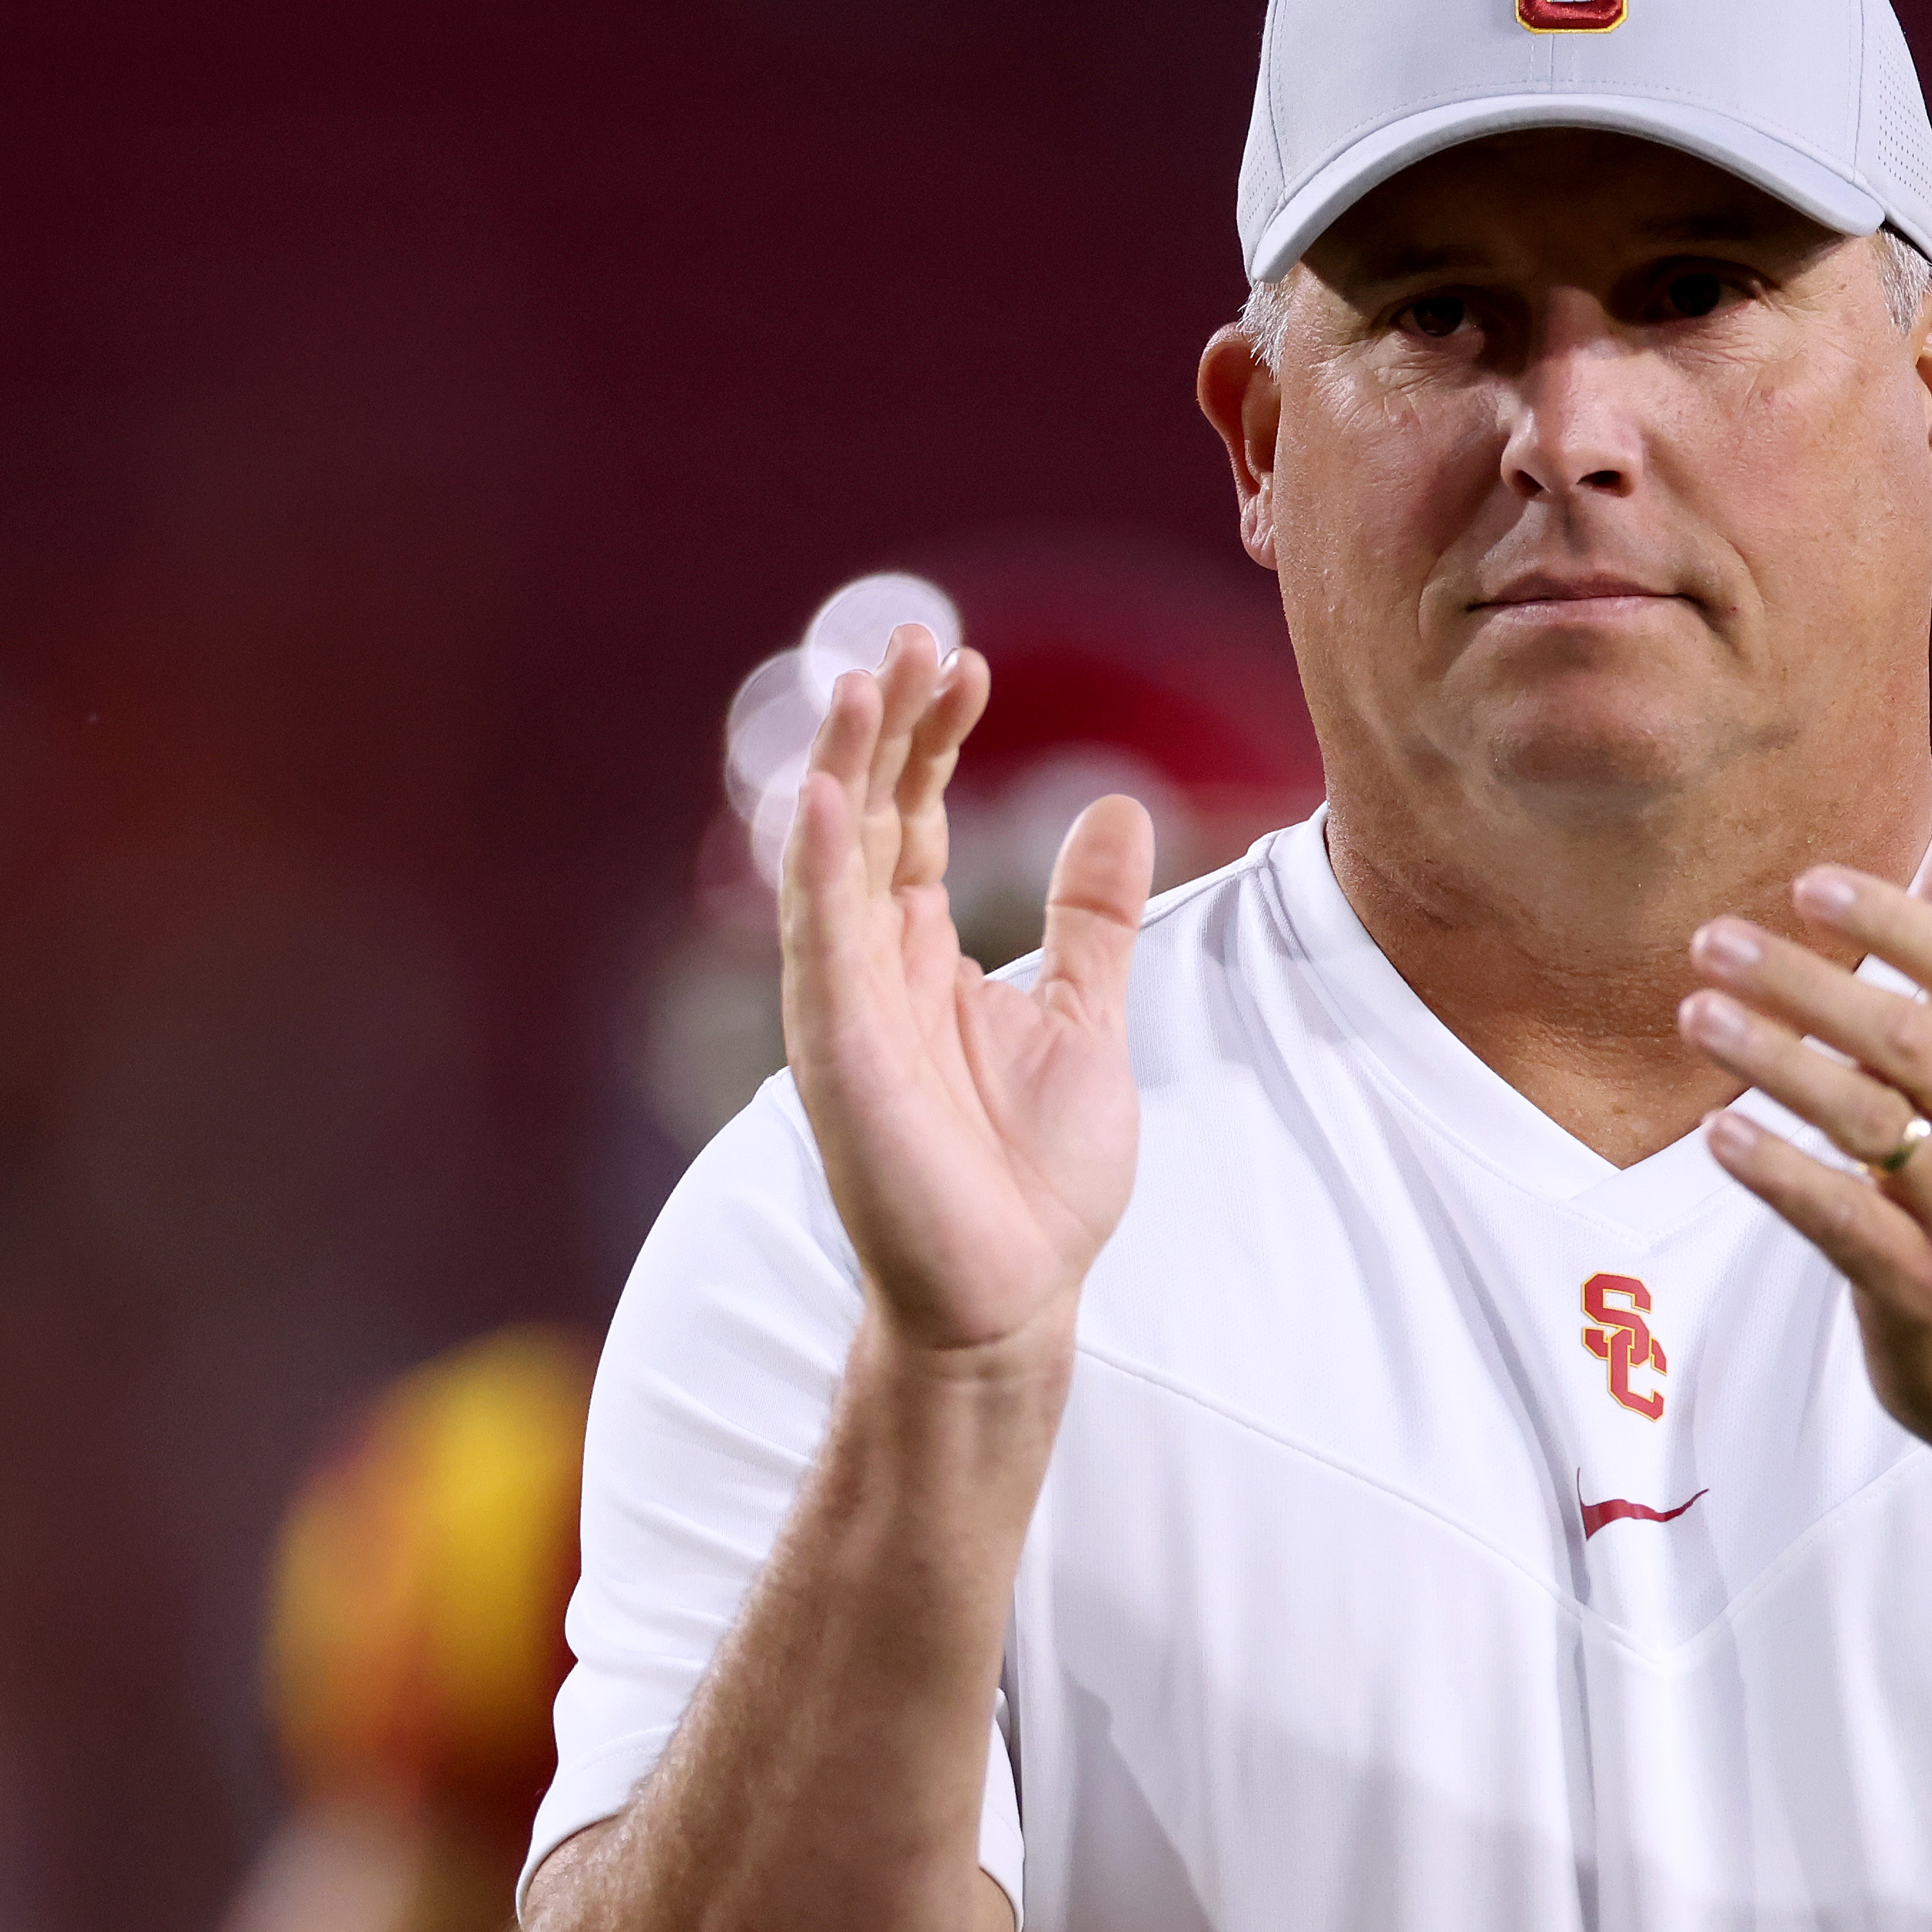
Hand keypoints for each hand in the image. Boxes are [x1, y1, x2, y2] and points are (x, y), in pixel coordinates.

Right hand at [780, 624, 1153, 1359]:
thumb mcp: (1086, 1017)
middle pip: (865, 815)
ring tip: (865, 681)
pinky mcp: (835, 1051)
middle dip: (886, 727)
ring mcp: (846, 1005)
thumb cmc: (1039, 1177)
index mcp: (924, 953)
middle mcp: (873, 966)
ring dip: (842, 768)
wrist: (1017, 1291)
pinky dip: (816, 868)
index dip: (936, 738)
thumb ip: (1092, 919)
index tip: (969, 665)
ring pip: (830, 860)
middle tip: (913, 639)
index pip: (915, 816)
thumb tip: (1115, 807)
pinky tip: (820, 795)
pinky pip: (818, 943)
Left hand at [1681, 815, 1931, 1463]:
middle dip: (1803, 981)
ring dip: (1772, 1059)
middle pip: (1905, 1036)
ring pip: (1865, 1120)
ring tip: (1695, 1016)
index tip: (1806, 885)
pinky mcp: (1925, 1288)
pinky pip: (1839, 1218)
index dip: (1892, 919)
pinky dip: (1777, 1171)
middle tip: (1713, 942)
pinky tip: (1718, 1134)